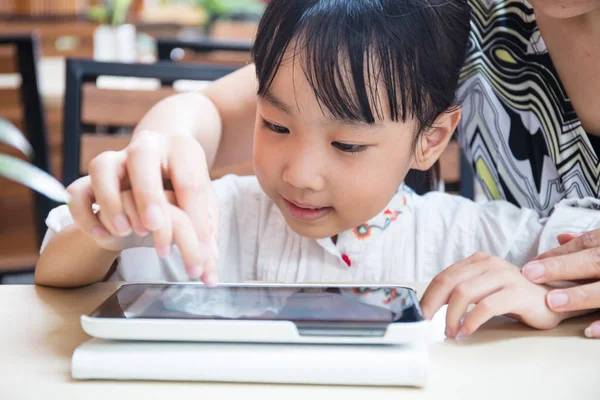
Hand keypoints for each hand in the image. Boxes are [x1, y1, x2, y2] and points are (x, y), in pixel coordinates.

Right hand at [66, 131, 219, 284]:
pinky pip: (77, 191)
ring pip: (101, 167)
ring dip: (110, 200)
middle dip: (148, 194)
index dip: (197, 217)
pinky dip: (85, 213)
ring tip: (123, 231)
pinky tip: (103, 236)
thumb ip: (207, 234)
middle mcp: (148, 148)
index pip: (191, 182)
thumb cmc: (183, 190)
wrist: (157, 168)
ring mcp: (116, 161)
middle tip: (152, 226)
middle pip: (142, 157)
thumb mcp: (202, 206)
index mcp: (182, 151)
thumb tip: (210, 273)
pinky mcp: (91, 179)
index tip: (201, 252)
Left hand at [420, 253, 565, 337]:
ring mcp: (504, 276)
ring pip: (464, 293)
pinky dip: (472, 320)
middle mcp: (489, 264)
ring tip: (451, 331)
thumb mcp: (483, 289)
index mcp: (478, 261)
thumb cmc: (513, 297)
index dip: (428, 295)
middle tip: (427, 322)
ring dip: (452, 315)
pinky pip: (487, 306)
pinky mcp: (517, 292)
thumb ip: (461, 291)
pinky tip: (467, 330)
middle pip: (449, 282)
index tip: (419, 313)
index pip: (444, 276)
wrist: (552, 299)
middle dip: (433, 304)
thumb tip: (430, 306)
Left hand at [522, 230, 599, 337]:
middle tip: (532, 275)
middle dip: (563, 267)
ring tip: (554, 302)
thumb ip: (590, 241)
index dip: (559, 255)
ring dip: (582, 295)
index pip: (588, 244)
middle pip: (595, 261)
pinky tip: (588, 331)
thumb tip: (560, 238)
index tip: (530, 265)